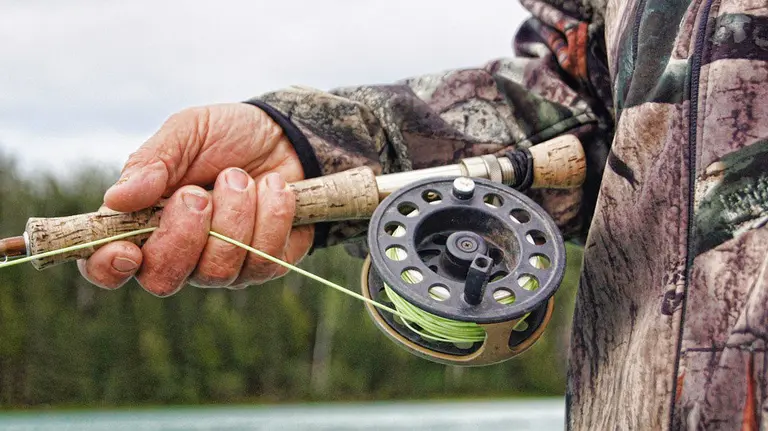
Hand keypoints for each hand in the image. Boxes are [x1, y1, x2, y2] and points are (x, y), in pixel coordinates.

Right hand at [77, 103, 313, 295]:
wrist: (286, 136)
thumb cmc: (227, 136)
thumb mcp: (187, 132)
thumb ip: (152, 162)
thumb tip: (115, 199)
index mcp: (143, 223)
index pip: (108, 267)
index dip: (109, 268)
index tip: (126, 249)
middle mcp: (180, 254)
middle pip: (163, 280)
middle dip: (183, 234)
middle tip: (198, 193)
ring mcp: (223, 266)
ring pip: (218, 271)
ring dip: (233, 216)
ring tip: (240, 177)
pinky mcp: (265, 264)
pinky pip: (264, 260)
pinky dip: (271, 215)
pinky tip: (273, 187)